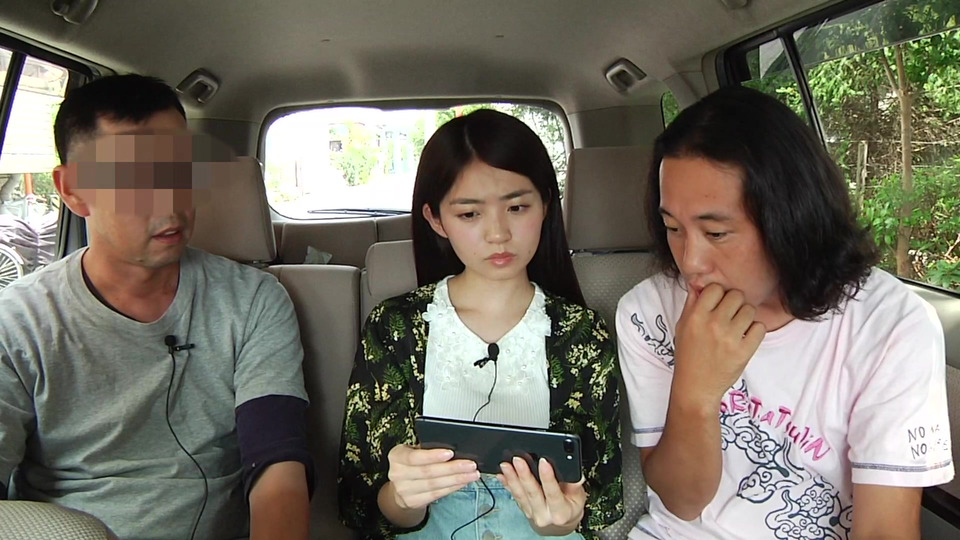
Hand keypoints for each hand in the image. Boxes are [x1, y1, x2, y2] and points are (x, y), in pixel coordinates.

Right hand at [386, 444, 479, 509]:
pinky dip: (452, 488)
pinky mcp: (412, 502)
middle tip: (470, 464)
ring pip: (435, 485)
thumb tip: (454, 447)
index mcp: (397, 456)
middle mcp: (397, 474)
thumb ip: (427, 448)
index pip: (414, 456)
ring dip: (457, 479)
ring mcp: (404, 490)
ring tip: (472, 474)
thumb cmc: (412, 463)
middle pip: (428, 472)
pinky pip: (436, 494)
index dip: (432, 456)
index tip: (450, 453)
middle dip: (452, 468)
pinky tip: (463, 482)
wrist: (401, 486)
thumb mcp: (413, 451)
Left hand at [498, 456, 584, 533]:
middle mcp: (544, 515)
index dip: (547, 477)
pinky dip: (507, 485)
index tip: (543, 462)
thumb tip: (574, 471)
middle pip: (532, 493)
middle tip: (518, 460)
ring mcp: (532, 513)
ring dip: (512, 478)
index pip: (553, 493)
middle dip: (524, 475)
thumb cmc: (570, 507)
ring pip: (520, 495)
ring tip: (506, 465)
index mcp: (561, 512)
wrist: (560, 524)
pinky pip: (514, 496)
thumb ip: (575, 484)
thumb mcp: (579, 497)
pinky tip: (502, 476)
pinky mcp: (523, 510)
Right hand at [673, 284, 765, 406]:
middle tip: (729, 315)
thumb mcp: (682, 327)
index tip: (717, 304)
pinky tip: (745, 337)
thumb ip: (691, 304)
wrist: (696, 386)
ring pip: (749, 310)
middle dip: (734, 303)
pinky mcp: (744, 351)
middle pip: (736, 295)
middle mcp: (713, 324)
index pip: (715, 288)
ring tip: (737, 327)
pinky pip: (760, 327)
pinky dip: (755, 331)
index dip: (718, 294)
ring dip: (745, 316)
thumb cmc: (688, 356)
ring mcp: (730, 338)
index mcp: (696, 316)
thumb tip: (699, 284)